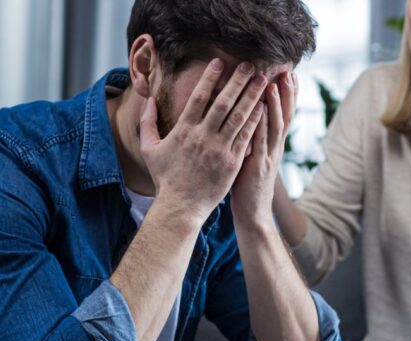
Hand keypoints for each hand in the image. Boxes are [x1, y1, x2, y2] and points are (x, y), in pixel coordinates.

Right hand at [139, 59, 267, 223]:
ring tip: (261, 80)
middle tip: (249, 64)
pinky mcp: (233, 162)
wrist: (181, 207)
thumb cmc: (165, 179)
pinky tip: (264, 106)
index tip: (219, 62)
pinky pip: (246, 136)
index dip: (209, 78)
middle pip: (223, 102)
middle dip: (237, 81)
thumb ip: (147, 123)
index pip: (198, 98)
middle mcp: (203, 137)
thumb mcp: (149, 149)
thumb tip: (147, 100)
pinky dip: (255, 120)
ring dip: (252, 96)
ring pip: (239, 117)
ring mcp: (220, 150)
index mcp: (184, 131)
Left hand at [231, 72, 297, 223]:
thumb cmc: (248, 186)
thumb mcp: (253, 157)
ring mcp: (268, 156)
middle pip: (285, 115)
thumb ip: (253, 139)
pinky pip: (260, 141)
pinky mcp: (258, 166)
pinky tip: (259, 110)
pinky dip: (260, 124)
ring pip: (274, 126)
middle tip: (289, 70)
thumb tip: (248, 119)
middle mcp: (274, 148)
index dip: (288, 95)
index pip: (284, 114)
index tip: (290, 74)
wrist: (253, 214)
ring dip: (275, 104)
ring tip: (273, 83)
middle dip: (287, 93)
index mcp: (273, 145)